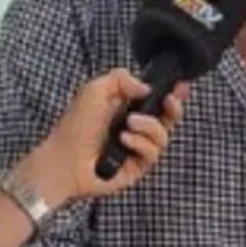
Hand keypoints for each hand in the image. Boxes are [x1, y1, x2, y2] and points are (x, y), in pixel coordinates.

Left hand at [22, 71, 184, 205]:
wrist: (65, 159)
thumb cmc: (75, 126)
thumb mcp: (94, 90)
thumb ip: (120, 79)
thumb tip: (146, 88)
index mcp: (127, 108)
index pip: (157, 100)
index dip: (172, 93)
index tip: (180, 87)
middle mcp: (136, 128)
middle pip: (169, 118)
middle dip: (174, 108)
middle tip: (169, 101)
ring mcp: (138, 148)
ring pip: (163, 135)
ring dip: (149, 126)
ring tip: (128, 124)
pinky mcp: (138, 167)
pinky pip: (153, 153)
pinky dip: (140, 144)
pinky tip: (124, 141)